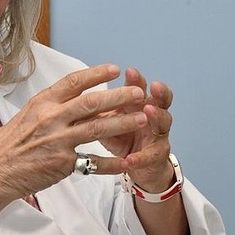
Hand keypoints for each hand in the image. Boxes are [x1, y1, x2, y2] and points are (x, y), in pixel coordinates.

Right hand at [0, 64, 147, 202]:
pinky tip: (127, 162)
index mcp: (42, 103)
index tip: (114, 69)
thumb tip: (78, 100)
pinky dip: (113, 163)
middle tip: (138, 92)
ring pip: (98, 128)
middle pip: (92, 102)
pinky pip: (94, 162)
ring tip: (142, 118)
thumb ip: (52, 108)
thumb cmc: (8, 144)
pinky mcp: (62, 163)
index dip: (97, 74)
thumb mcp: (27, 116)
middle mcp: (51, 118)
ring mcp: (58, 140)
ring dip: (123, 122)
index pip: (73, 82)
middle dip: (119, 96)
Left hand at [98, 67, 175, 191]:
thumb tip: (71, 97)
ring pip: (163, 123)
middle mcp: (151, 116)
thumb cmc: (119, 136)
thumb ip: (95, 108)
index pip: (140, 87)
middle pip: (160, 100)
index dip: (137, 79)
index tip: (129, 70)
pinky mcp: (156, 157)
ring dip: (157, 117)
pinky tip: (131, 159)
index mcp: (137, 104)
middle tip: (154, 86)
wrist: (133, 163)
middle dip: (158, 92)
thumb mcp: (105, 120)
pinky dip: (141, 157)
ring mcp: (157, 135)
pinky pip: (152, 156)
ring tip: (148, 112)